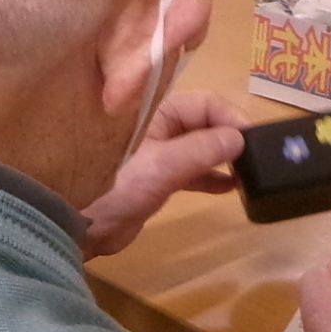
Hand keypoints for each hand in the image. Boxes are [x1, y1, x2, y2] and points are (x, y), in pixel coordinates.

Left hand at [80, 90, 245, 258]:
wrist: (74, 228)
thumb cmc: (113, 189)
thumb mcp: (160, 167)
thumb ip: (200, 151)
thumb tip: (239, 139)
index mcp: (153, 111)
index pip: (204, 103)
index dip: (230, 118)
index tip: (254, 140)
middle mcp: (156, 125)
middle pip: (204, 122)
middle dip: (230, 136)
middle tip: (256, 158)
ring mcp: (156, 152)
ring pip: (199, 147)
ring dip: (223, 157)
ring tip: (248, 173)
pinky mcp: (156, 179)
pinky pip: (191, 170)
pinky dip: (210, 175)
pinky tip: (229, 187)